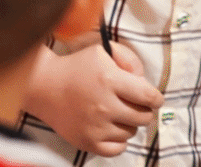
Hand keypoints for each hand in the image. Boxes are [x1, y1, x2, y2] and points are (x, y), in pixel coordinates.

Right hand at [24, 41, 160, 157]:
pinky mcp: (88, 142)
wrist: (44, 86)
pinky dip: (118, 140)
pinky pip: (118, 149)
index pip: (149, 97)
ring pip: (131, 132)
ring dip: (128, 123)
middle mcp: (104, 105)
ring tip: (115, 113)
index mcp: (109, 79)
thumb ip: (128, 58)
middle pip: (144, 117)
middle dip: (143, 110)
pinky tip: (110, 127)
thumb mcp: (102, 51)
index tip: (153, 98)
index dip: (156, 98)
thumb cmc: (76, 67)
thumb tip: (144, 79)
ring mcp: (96, 127)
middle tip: (132, 104)